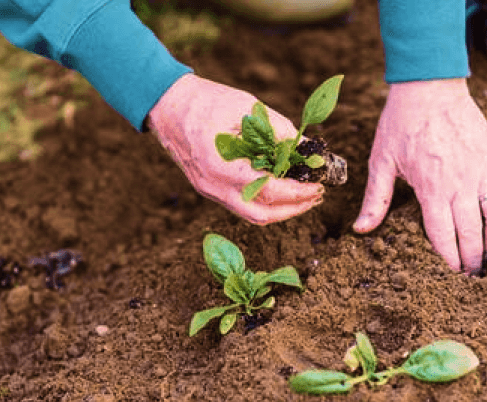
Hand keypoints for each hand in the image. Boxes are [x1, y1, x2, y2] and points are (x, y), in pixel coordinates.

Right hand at [147, 74, 323, 224]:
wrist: (168, 105)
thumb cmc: (207, 101)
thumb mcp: (247, 107)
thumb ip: (278, 130)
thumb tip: (307, 150)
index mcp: (221, 165)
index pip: (267, 190)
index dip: (297, 192)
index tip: (319, 185)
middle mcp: (213, 186)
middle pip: (261, 214)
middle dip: (293, 209)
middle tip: (317, 195)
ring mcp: (209, 191)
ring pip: (251, 214)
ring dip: (281, 210)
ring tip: (304, 196)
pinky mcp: (209, 189)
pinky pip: (241, 205)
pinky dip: (265, 202)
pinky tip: (281, 189)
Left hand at [353, 79, 486, 273]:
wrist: (427, 86)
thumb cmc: (400, 124)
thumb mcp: (381, 162)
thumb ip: (375, 200)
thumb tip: (360, 230)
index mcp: (430, 188)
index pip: (443, 235)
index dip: (448, 258)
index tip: (451, 273)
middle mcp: (460, 182)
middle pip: (472, 231)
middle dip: (473, 258)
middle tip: (472, 273)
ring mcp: (482, 168)